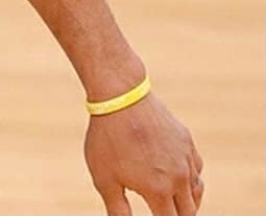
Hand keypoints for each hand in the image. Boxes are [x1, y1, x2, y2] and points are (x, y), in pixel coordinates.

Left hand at [84, 94, 203, 214]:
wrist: (120, 96)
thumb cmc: (107, 138)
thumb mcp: (104, 178)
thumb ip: (117, 210)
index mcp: (159, 191)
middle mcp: (179, 177)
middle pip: (188, 212)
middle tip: (166, 212)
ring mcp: (185, 158)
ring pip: (196, 191)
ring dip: (187, 201)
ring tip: (174, 202)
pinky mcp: (187, 141)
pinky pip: (196, 168)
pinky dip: (191, 177)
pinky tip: (178, 176)